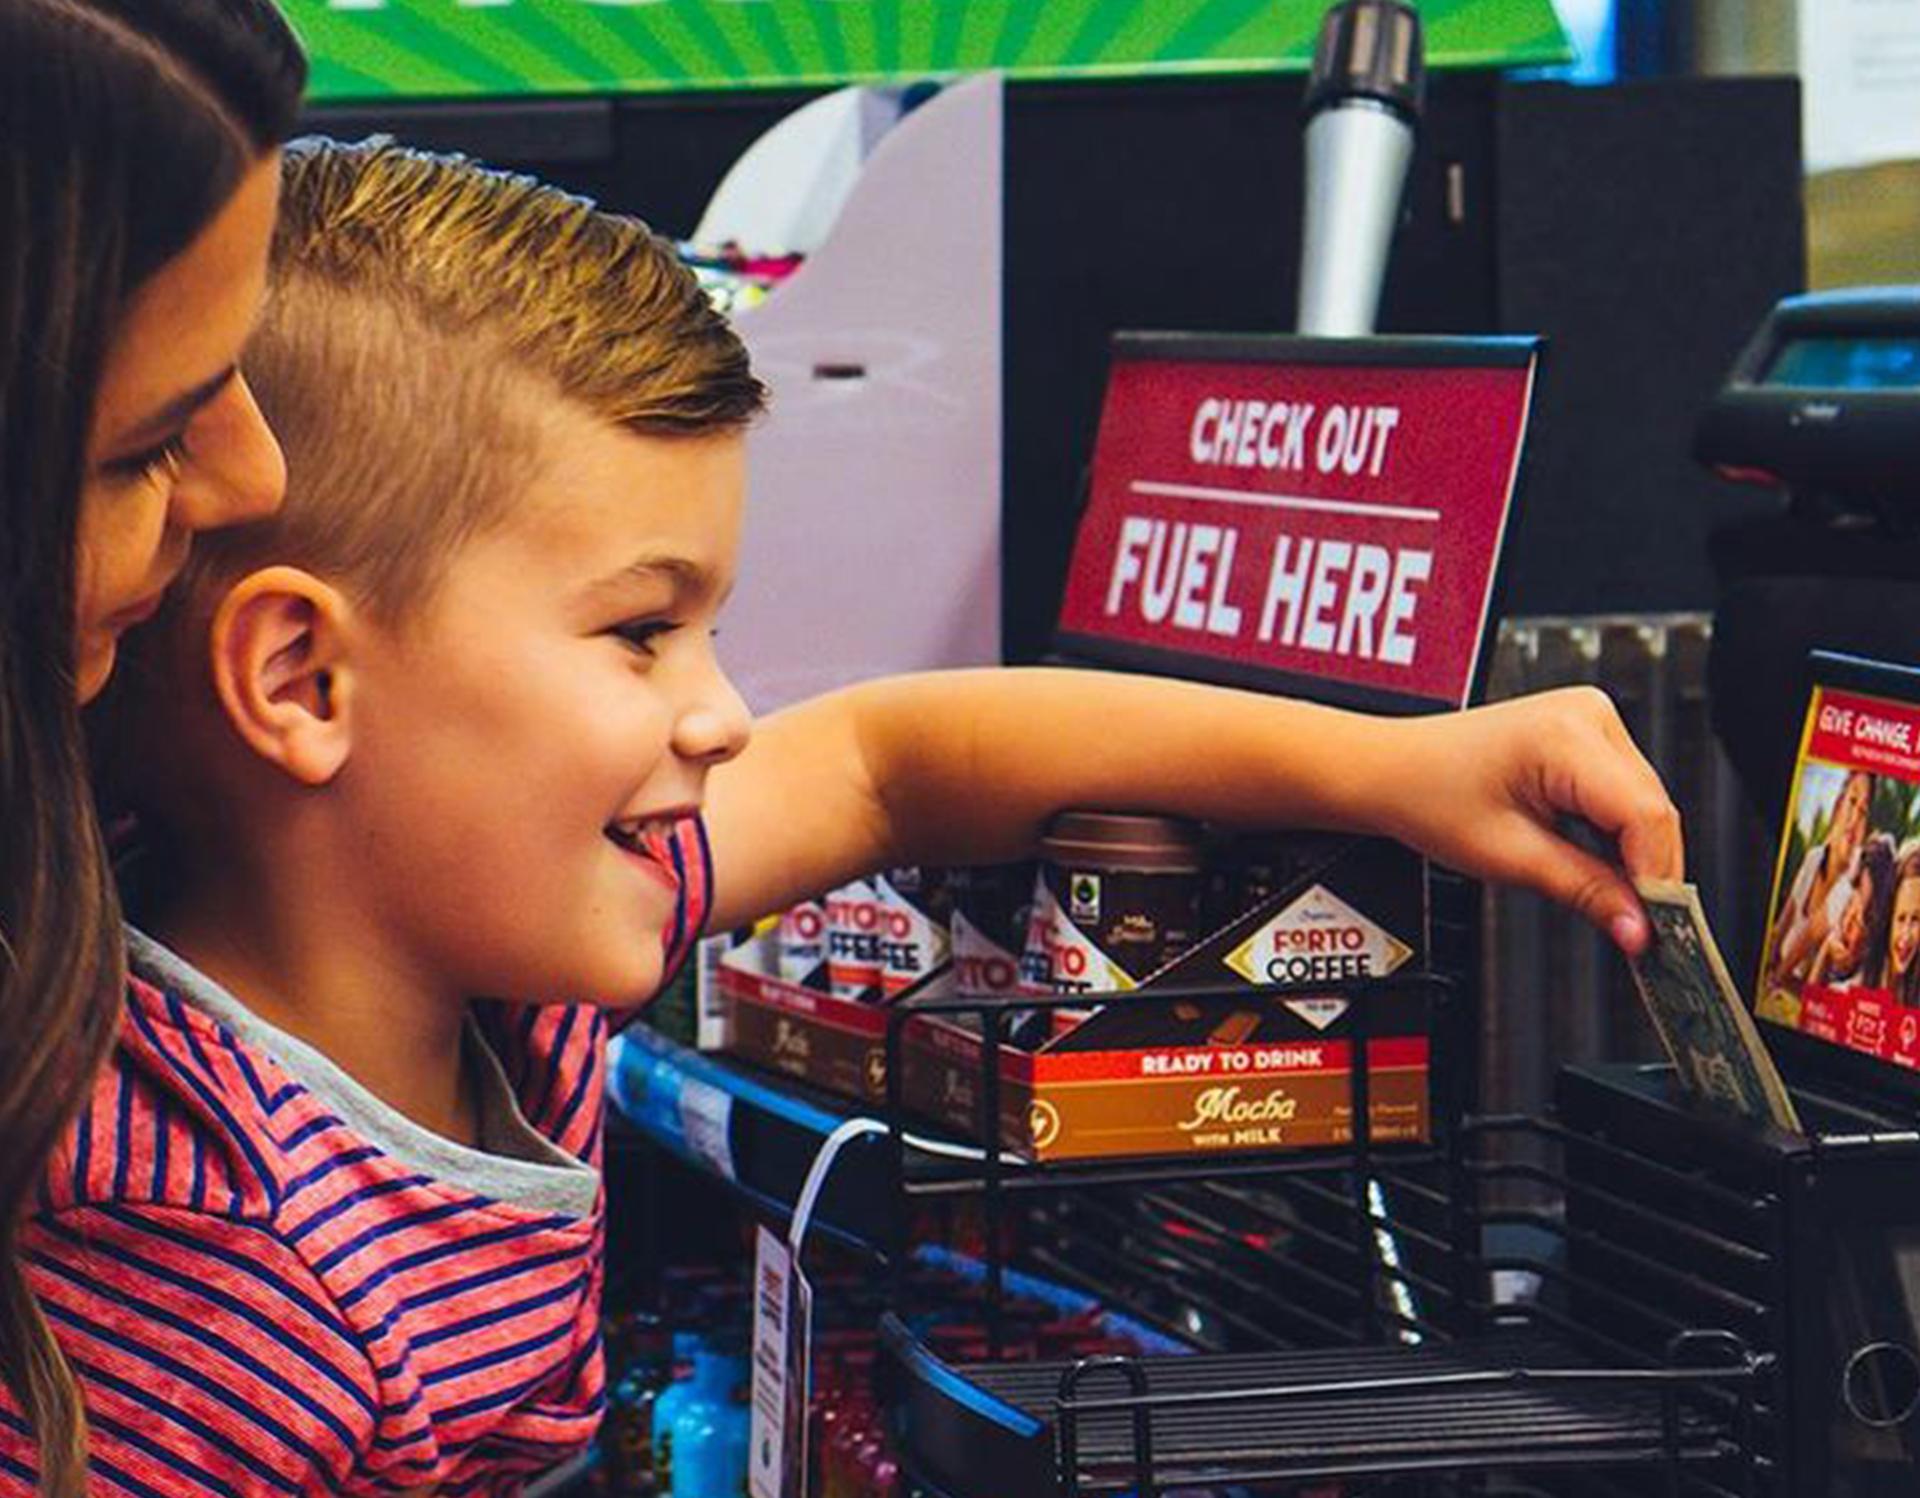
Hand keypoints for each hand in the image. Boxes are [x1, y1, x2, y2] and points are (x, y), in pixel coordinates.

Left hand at [1366, 687, 1681, 954]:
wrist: (1393, 769)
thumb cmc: (1428, 794)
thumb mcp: (1509, 856)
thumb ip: (1585, 891)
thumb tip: (1638, 928)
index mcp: (1564, 736)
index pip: (1645, 815)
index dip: (1656, 878)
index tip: (1657, 928)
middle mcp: (1586, 715)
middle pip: (1652, 809)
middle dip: (1650, 873)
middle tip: (1642, 931)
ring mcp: (1590, 719)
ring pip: (1645, 803)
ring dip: (1638, 855)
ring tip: (1621, 904)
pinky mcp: (1587, 734)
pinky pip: (1625, 791)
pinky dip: (1621, 834)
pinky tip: (1608, 868)